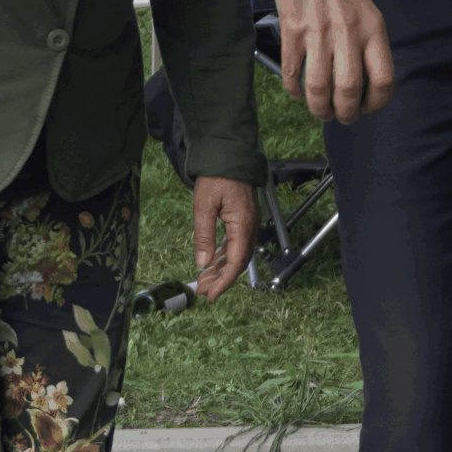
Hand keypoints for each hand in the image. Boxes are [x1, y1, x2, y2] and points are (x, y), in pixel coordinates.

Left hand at [190, 176, 257, 298]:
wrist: (228, 156)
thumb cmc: (216, 177)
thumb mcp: (203, 206)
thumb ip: (204, 236)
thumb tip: (203, 263)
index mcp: (243, 223)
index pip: (237, 261)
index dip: (225, 281)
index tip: (211, 295)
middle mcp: (250, 226)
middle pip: (239, 261)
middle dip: (221, 279)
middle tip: (202, 291)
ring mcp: (248, 223)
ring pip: (237, 254)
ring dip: (222, 269)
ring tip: (203, 281)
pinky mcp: (243, 220)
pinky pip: (236, 244)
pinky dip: (224, 257)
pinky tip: (212, 263)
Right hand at [273, 0, 394, 123]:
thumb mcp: (368, 12)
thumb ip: (369, 45)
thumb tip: (367, 85)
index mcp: (373, 29)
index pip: (383, 80)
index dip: (376, 103)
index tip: (367, 109)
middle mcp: (349, 32)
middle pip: (349, 91)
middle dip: (345, 114)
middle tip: (341, 117)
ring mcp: (318, 32)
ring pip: (318, 88)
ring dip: (318, 108)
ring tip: (320, 110)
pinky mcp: (292, 30)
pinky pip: (292, 73)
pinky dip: (294, 90)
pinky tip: (297, 92)